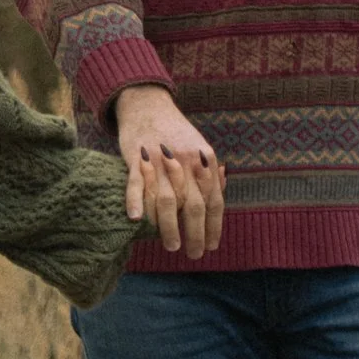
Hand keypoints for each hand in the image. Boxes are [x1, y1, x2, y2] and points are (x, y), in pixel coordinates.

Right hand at [114, 85, 225, 256]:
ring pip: (166, 200)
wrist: (147, 104)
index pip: (214, 199)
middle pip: (192, 204)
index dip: (214, 225)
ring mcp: (160, 160)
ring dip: (169, 227)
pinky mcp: (135, 157)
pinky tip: (137, 221)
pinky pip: (136, 183)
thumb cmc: (174, 131)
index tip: (212, 245)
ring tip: (171, 246)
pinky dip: (135, 202)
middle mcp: (185, 161)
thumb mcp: (199, 147)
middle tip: (194, 254)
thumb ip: (209, 171)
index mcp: (204, 159)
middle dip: (195, 233)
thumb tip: (222, 192)